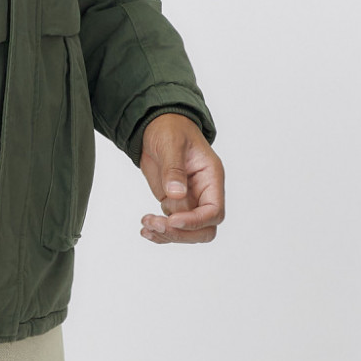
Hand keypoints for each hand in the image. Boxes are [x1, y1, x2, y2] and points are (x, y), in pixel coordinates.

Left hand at [139, 114, 224, 244]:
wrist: (155, 125)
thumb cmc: (170, 128)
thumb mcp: (171, 142)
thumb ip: (174, 168)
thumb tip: (176, 194)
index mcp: (211, 178)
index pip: (214, 211)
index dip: (196, 221)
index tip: (173, 220)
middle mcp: (203, 193)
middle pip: (204, 229)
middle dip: (180, 232)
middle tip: (156, 224)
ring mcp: (189, 200)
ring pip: (187, 232)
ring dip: (167, 234)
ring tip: (145, 224)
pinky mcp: (174, 203)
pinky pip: (172, 227)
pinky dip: (160, 232)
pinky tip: (145, 230)